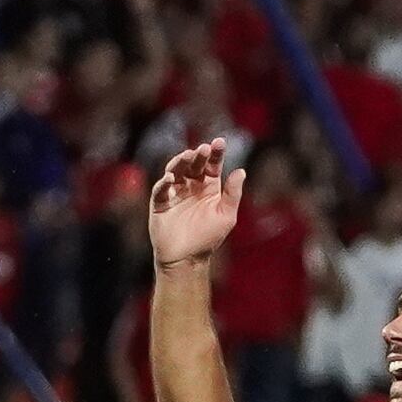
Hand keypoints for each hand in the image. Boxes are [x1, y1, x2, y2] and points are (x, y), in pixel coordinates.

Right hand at [145, 139, 243, 269]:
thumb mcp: (226, 215)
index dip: (215, 153)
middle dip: (198, 155)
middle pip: (194, 165)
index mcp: (209, 187)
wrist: (186, 258)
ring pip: (176, 171)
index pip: (212, 165)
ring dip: (180, 162)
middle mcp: (192, 187)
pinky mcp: (160, 202)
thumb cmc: (208, 238)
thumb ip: (233, 193)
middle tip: (202, 149)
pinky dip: (164, 182)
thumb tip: (241, 171)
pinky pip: (160, 189)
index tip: (219, 142)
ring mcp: (175, 193)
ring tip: (186, 156)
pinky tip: (171, 178)